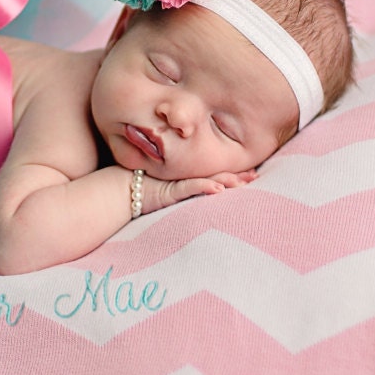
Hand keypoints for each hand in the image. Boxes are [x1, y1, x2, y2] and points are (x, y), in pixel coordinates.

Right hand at [142, 169, 257, 213]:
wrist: (118, 191)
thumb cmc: (140, 192)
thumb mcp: (165, 195)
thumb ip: (180, 193)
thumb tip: (200, 199)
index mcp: (186, 180)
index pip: (214, 175)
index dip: (232, 174)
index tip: (251, 174)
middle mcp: (184, 179)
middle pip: (216, 175)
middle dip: (237, 176)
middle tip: (256, 175)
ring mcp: (177, 183)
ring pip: (207, 180)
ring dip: (227, 180)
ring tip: (245, 181)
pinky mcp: (169, 190)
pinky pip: (190, 188)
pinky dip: (205, 187)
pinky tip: (219, 188)